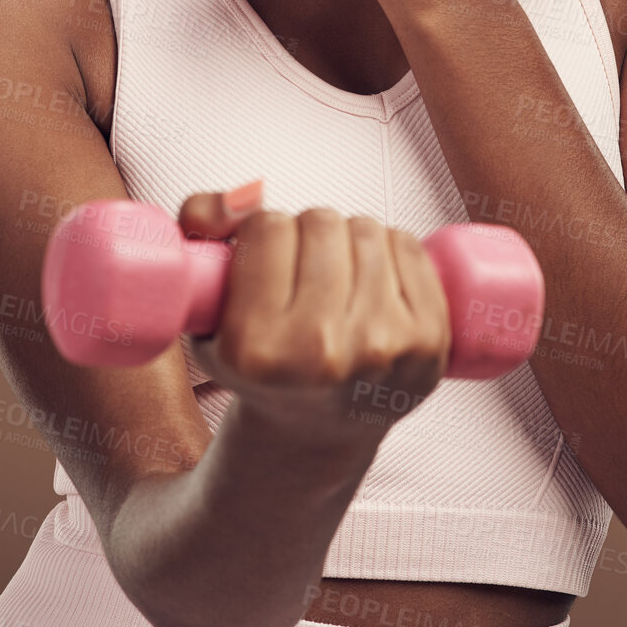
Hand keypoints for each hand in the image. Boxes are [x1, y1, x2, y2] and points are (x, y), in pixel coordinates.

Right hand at [177, 190, 451, 448]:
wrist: (316, 430)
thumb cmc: (259, 359)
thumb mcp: (204, 307)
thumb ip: (198, 230)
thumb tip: (242, 196)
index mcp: (255, 349)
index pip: (267, 227)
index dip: (262, 233)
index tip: (264, 262)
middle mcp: (321, 352)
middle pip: (320, 221)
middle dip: (308, 234)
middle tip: (302, 271)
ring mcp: (382, 346)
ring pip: (365, 228)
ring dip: (348, 239)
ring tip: (336, 278)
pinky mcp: (429, 338)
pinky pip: (407, 244)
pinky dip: (389, 248)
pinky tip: (372, 282)